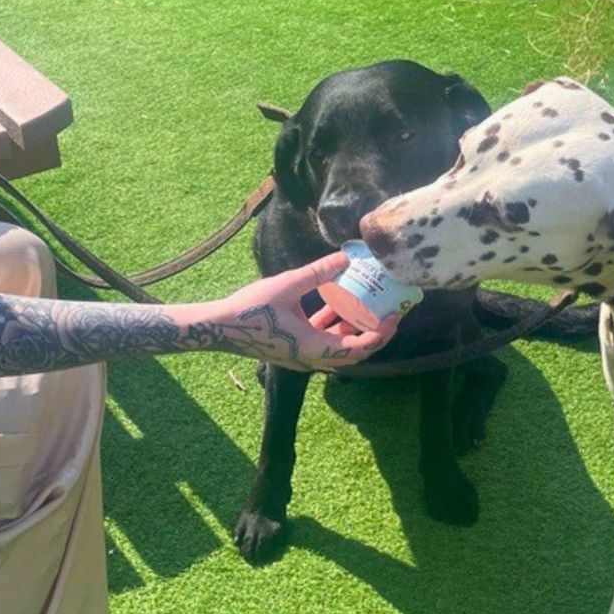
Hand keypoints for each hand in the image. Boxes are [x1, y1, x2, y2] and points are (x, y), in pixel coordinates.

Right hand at [214, 252, 398, 369]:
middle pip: (354, 351)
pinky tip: (338, 304)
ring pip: (340, 347)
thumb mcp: (287, 285)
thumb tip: (346, 256)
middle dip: (375, 332)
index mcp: (313, 347)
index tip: (394, 316)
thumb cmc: (250, 309)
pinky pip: (324, 341)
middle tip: (391, 312)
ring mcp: (303, 355)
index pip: (358, 348)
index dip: (380, 333)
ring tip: (370, 305)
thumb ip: (318, 272)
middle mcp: (312, 357)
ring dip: (355, 329)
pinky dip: (335, 326)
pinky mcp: (296, 348)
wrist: (219, 327)